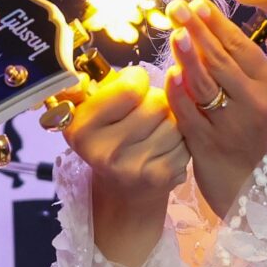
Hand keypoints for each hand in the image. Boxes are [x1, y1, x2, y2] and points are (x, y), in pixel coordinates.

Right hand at [56, 66, 186, 266]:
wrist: (123, 193)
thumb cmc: (110, 138)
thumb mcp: (92, 112)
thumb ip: (96, 86)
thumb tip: (96, 73)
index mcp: (81, 128)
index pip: (130, 88)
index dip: (137, 81)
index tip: (132, 89)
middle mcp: (103, 152)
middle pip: (157, 103)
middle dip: (157, 102)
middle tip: (146, 114)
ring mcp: (133, 168)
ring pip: (174, 122)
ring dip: (171, 121)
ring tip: (155, 132)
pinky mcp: (159, 178)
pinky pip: (185, 142)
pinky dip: (180, 142)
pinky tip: (165, 149)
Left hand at [163, 0, 266, 216]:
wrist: (255, 189)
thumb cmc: (252, 136)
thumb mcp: (258, 99)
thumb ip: (240, 68)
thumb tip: (210, 29)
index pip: (240, 46)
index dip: (216, 23)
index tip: (195, 3)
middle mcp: (256, 102)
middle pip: (221, 59)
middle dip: (197, 30)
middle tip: (175, 7)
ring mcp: (233, 124)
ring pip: (207, 83)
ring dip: (189, 56)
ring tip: (175, 33)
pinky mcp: (210, 144)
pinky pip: (190, 114)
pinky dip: (179, 94)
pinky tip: (170, 74)